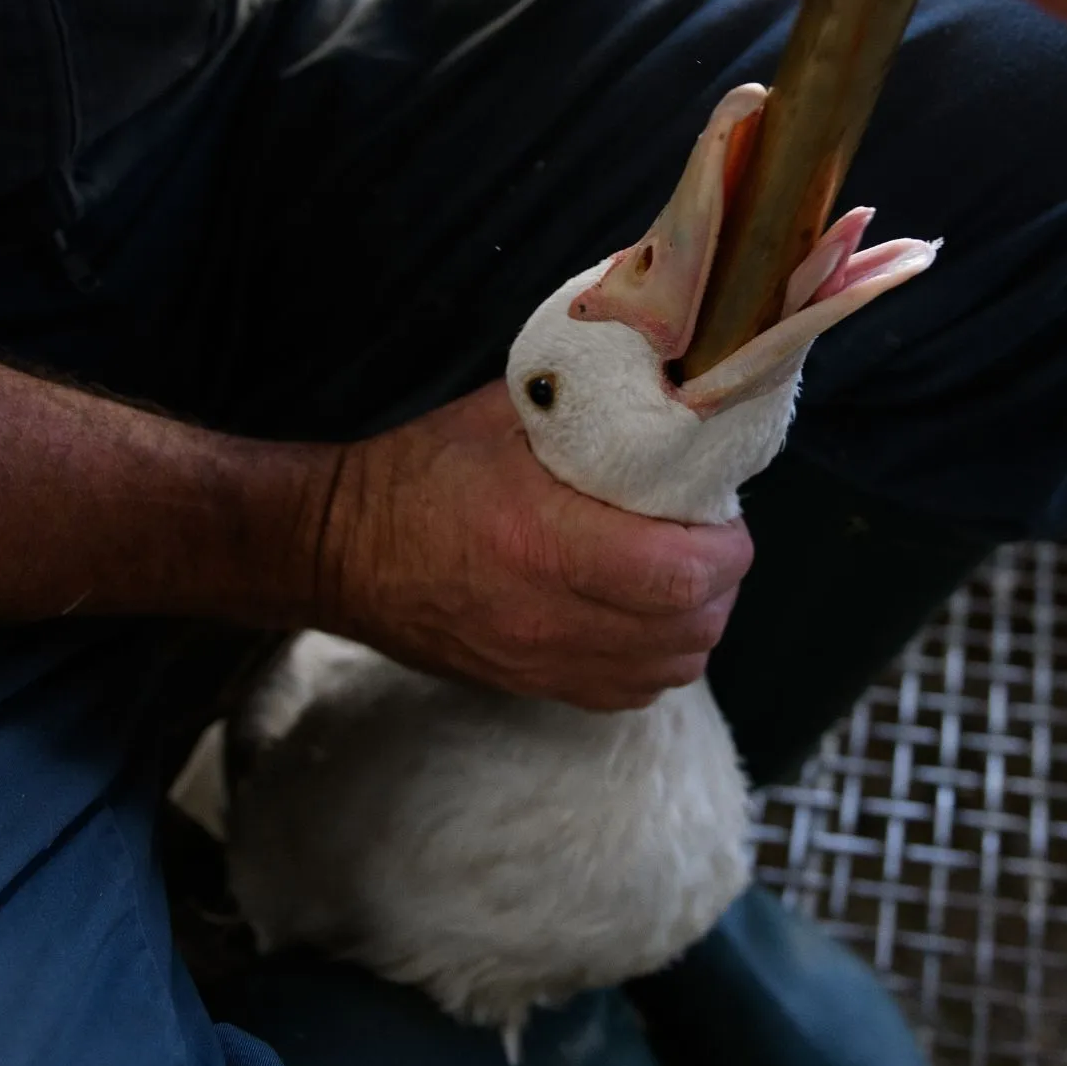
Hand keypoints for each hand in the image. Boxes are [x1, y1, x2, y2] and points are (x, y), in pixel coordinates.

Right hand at [309, 382, 753, 710]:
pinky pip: (629, 693)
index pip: (679, 574)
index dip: (726, 548)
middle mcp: (548, 615)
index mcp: (542, 539)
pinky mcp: (530, 686)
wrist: (340, 550)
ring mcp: (539, 661)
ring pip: (669, 670)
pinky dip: (656, 659)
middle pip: (689, 629)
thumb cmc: (418, 472)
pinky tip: (642, 616)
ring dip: (694, 623)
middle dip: (721, 583)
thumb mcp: (502, 414)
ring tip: (679, 575)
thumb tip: (665, 372)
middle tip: (708, 538)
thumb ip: (589, 400)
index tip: (724, 516)